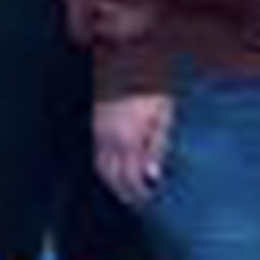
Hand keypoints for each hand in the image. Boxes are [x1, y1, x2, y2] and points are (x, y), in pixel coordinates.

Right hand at [92, 92, 173, 206]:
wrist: (126, 55)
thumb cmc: (151, 81)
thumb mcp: (164, 111)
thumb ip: (158, 145)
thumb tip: (153, 175)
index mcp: (128, 138)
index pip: (131, 179)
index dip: (141, 194)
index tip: (152, 202)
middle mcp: (109, 139)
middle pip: (114, 178)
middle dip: (126, 194)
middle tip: (140, 204)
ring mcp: (99, 131)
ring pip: (102, 169)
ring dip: (114, 184)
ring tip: (128, 193)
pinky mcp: (95, 124)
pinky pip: (97, 155)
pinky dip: (106, 168)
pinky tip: (117, 170)